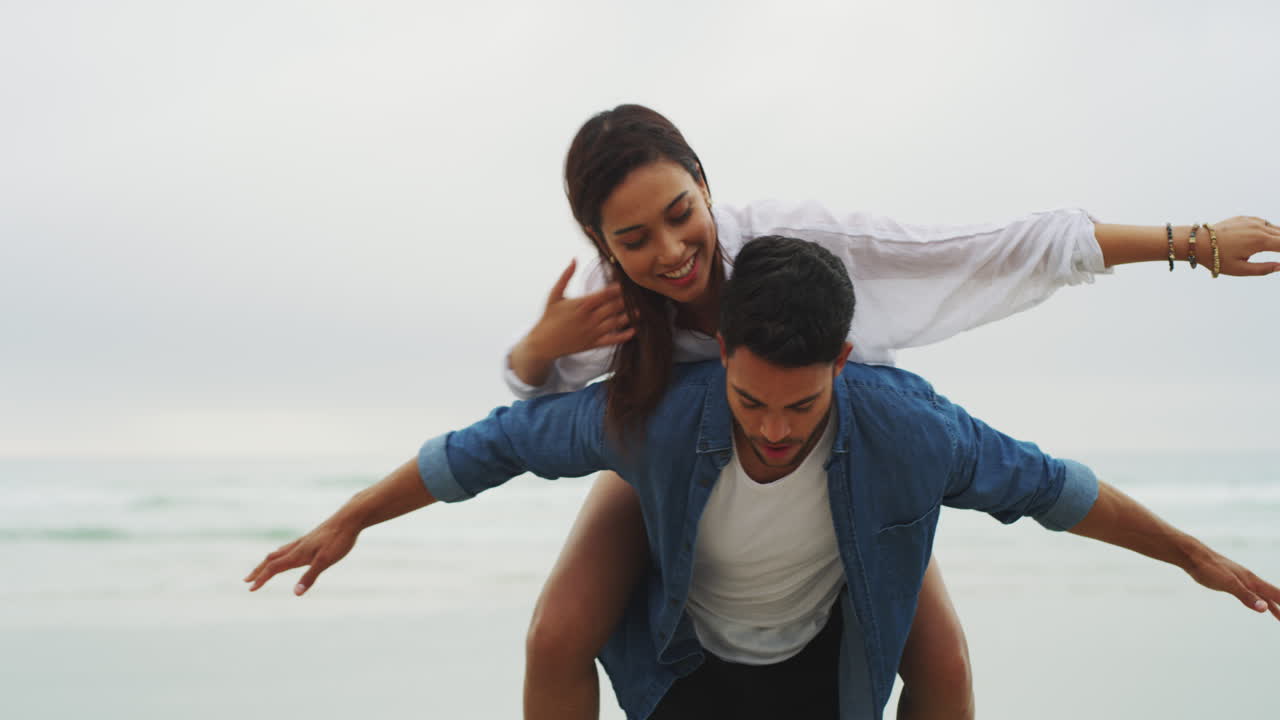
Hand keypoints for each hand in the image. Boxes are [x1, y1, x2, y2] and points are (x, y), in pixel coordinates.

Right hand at [243, 520, 358, 595]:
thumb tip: (296, 593)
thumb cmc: (339, 539)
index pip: (274, 568)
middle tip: (247, 580)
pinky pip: (289, 548)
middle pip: (271, 559)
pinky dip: (280, 554)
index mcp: (298, 554)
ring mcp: (303, 541)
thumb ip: (310, 577)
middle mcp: (297, 547)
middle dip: (258, 571)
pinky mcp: (311, 538)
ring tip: (261, 569)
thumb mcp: (326, 561)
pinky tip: (286, 555)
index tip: (251, 589)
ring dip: (267, 562)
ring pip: (279, 552)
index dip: (262, 579)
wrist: (349, 518)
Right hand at [525, 259, 635, 360]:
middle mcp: (590, 318)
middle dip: (627, 300)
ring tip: (640, 310)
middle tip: (638, 295)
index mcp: (581, 304)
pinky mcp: (593, 343)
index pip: (606, 294)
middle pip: (615, 307)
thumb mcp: (555, 295)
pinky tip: (634, 330)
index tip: (627, 283)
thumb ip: (565, 277)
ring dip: (629, 316)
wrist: (543, 343)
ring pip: (616, 322)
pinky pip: (613, 340)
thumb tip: (574, 259)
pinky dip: (624, 336)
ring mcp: (593, 332)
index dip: (619, 288)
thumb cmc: (549, 317)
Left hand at [1182, 544, 1279, 620]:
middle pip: (1270, 594)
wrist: (1192, 555)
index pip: (1275, 594)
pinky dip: (1256, 599)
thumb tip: (1264, 608)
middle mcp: (1248, 579)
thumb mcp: (1228, 584)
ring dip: (1270, 604)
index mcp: (1251, 580)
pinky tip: (1254, 601)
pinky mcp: (1229, 580)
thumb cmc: (1209, 568)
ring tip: (1277, 615)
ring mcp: (1239, 579)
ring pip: (1259, 594)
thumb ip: (1246, 596)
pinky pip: (1248, 592)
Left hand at [1206, 216, 1279, 276]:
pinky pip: (1264, 223)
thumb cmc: (1217, 258)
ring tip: (1275, 247)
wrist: (1198, 242)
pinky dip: (1269, 229)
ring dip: (1279, 237)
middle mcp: (1259, 228)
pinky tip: (1269, 236)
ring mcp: (1252, 221)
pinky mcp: (1245, 218)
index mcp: (1260, 241)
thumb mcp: (1240, 269)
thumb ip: (1263, 269)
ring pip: (1275, 228)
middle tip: (1278, 252)